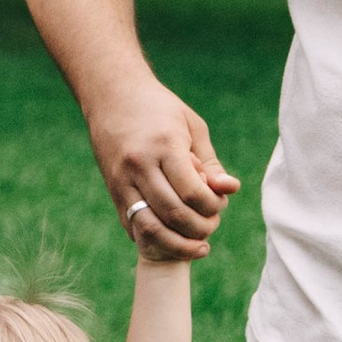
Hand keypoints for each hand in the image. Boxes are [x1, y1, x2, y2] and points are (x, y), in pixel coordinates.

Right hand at [90, 77, 238, 260]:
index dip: (211, 207)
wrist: (111, 95)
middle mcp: (140, 164)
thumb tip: (230, 190)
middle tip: (211, 227)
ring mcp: (122, 179)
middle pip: (173, 213)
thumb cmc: (159, 108)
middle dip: (198, 229)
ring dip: (177, 244)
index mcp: (164, 145)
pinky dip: (154, 238)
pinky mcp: (113, 190)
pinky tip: (171, 238)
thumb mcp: (192, 127)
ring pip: (149, 227)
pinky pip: (132, 224)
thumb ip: (210, 163)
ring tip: (197, 246)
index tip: (220, 205)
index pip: (192, 192)